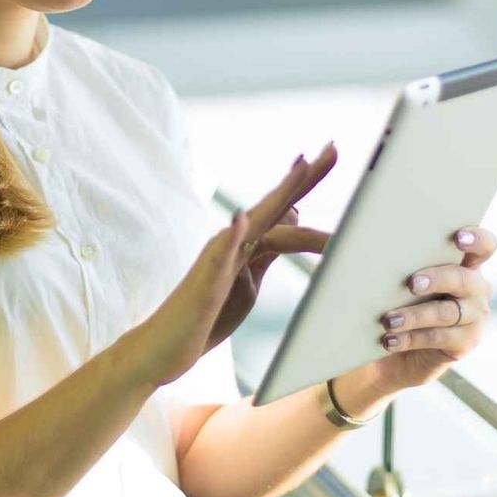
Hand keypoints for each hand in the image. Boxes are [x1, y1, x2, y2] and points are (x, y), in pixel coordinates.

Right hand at [123, 142, 338, 388]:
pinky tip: (240, 218)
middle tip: (334, 149)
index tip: (332, 150)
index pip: (281, 208)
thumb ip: (266, 249)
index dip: (305, 180)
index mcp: (246, 244)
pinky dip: (231, 235)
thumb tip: (290, 218)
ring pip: (253, 222)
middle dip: (303, 177)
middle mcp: (232, 243)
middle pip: (274, 205)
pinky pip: (218, 258)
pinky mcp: (205, 285)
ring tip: (302, 167)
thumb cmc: (205, 315)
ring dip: (279, 195)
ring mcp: (217, 261)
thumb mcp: (247, 279)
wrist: (163, 348)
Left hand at [364, 225, 496, 389]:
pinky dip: (412, 338)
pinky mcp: (466, 342)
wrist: (398, 350)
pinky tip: (390, 339)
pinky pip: (440, 337)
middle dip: (436, 279)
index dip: (476, 239)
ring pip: (447, 312)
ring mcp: (475, 316)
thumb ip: (404, 263)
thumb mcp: (403, 280)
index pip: (484, 246)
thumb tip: (373, 248)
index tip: (457, 238)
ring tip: (389, 320)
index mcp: (465, 264)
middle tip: (411, 283)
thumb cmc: (400, 302)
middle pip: (463, 279)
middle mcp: (476, 288)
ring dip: (414, 315)